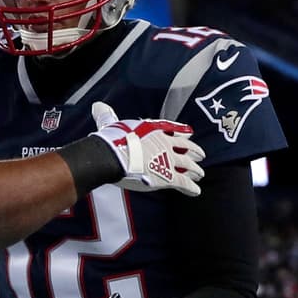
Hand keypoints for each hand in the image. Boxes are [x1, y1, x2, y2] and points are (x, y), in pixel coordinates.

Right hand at [90, 102, 204, 195]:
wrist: (114, 156)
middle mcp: (165, 144)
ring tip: (200, 174)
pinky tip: (196, 191)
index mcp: (154, 131)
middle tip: (200, 155)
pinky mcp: (168, 177)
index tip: (190, 132)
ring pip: (188, 165)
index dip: (182, 132)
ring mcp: (169, 160)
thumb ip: (107, 116)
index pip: (173, 130)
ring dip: (195, 170)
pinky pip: (184, 183)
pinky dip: (191, 188)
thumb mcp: (110, 124)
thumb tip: (97, 106)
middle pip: (186, 147)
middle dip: (194, 151)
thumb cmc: (112, 140)